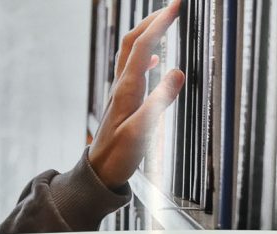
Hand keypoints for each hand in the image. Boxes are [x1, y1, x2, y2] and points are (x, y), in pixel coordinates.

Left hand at [89, 0, 185, 190]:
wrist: (99, 173)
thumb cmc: (118, 155)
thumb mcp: (142, 131)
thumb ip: (159, 102)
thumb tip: (177, 72)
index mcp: (126, 89)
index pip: (143, 46)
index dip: (159, 23)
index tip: (177, 5)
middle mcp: (121, 86)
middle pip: (132, 42)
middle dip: (152, 20)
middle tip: (173, 6)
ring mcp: (120, 92)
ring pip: (130, 54)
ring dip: (147, 34)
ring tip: (165, 22)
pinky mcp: (122, 101)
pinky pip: (132, 69)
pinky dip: (145, 56)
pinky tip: (156, 59)